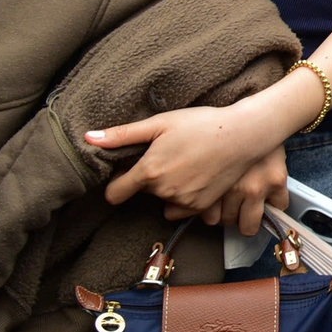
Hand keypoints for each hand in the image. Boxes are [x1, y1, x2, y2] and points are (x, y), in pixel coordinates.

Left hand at [89, 105, 290, 235]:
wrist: (243, 134)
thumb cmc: (201, 123)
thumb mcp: (161, 123)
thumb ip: (122, 135)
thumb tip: (88, 139)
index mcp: (148, 171)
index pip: (115, 194)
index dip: (117, 183)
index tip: (128, 173)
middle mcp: (163, 191)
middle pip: (143, 194)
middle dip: (150, 180)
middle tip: (169, 157)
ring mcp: (183, 201)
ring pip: (162, 202)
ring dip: (167, 190)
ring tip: (185, 167)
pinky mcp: (200, 207)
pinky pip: (182, 209)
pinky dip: (185, 197)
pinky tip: (198, 176)